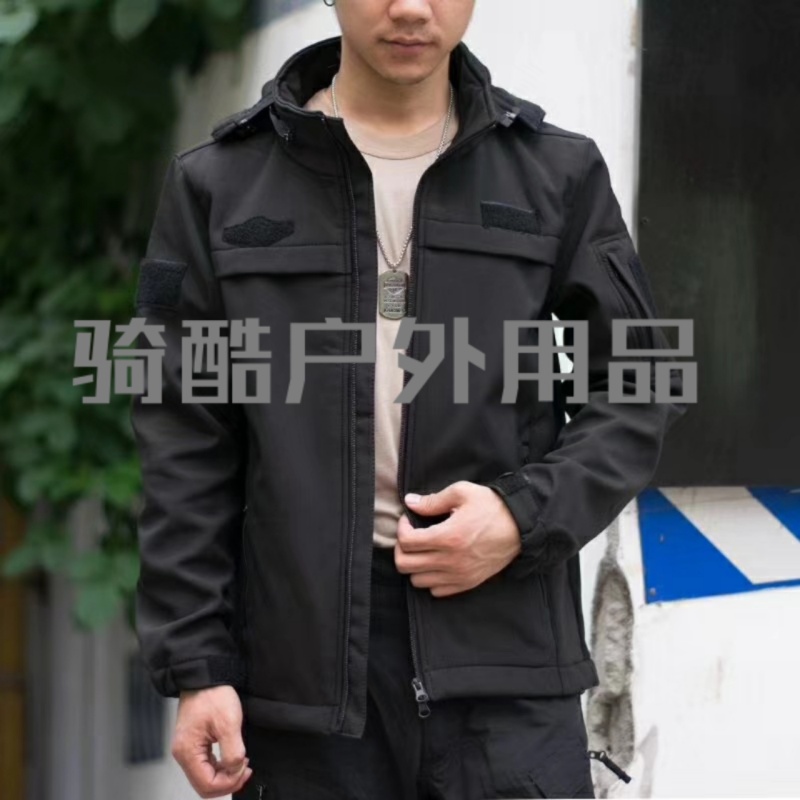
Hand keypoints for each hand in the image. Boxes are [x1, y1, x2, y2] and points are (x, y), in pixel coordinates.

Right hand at [172, 685, 252, 797]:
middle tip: (246, 771)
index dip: (228, 783)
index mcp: (188, 751)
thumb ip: (232, 752)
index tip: (245, 770)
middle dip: (227, 782)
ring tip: (242, 764)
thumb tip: (235, 770)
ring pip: (205, 776)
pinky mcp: (193, 742)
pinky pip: (205, 765)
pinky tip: (232, 758)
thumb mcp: (229, 723)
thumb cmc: (214, 695)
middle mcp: (183, 754)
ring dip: (224, 775)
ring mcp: (187, 748)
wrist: (206, 675)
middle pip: (204, 785)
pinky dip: (219, 767)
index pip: (206, 784)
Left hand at [394, 481, 521, 596]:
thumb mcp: (462, 493)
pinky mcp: (467, 584)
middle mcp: (451, 561)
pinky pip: (436, 592)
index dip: (401, 528)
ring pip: (417, 581)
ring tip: (424, 550)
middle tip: (411, 536)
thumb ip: (433, 500)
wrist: (521, 526)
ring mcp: (459, 575)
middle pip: (405, 565)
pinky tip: (437, 563)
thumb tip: (410, 502)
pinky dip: (431, 579)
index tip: (408, 520)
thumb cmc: (491, 506)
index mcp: (448, 537)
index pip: (407, 542)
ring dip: (415, 565)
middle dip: (401, 548)